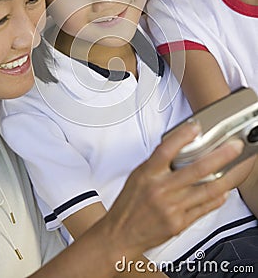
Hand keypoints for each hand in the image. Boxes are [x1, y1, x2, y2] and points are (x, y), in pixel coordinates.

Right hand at [105, 120, 243, 256]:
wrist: (121, 234)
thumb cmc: (129, 204)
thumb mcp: (138, 176)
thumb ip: (158, 163)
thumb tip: (179, 149)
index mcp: (147, 174)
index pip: (166, 150)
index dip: (182, 136)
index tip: (196, 127)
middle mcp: (161, 190)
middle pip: (195, 170)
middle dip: (219, 157)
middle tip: (234, 147)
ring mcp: (172, 208)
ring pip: (206, 190)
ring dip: (227, 178)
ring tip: (239, 167)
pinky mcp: (179, 223)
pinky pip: (204, 208)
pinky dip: (218, 198)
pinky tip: (225, 190)